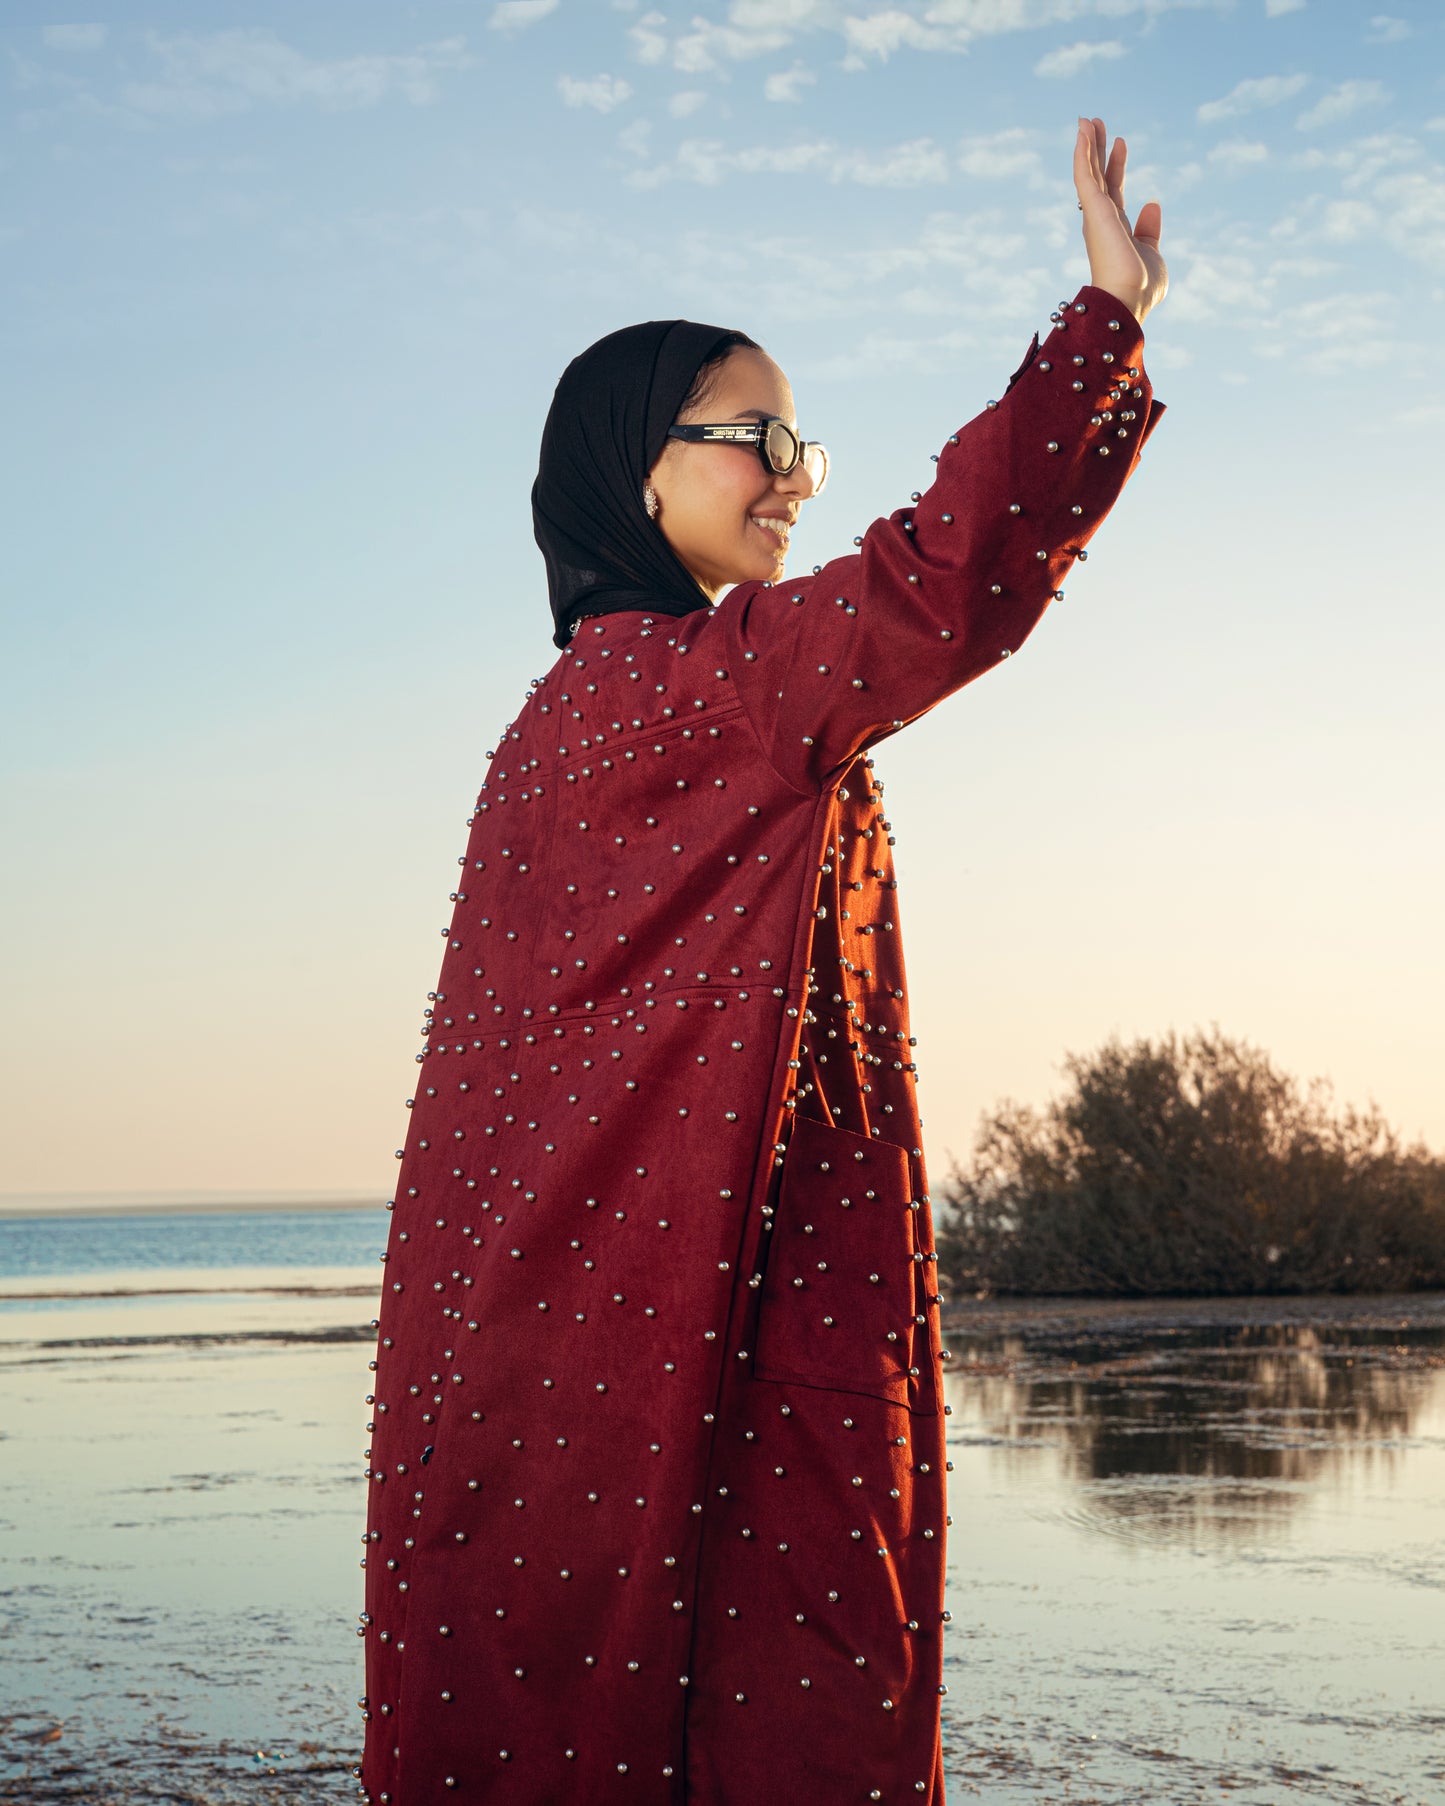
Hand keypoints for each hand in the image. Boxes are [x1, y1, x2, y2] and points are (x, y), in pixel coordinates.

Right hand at [1073, 116, 1166, 325]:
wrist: (1129, 299)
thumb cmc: (1140, 287)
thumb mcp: (1152, 252)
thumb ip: (1150, 230)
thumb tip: (1153, 204)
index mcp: (1115, 228)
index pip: (1114, 189)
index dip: (1117, 164)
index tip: (1120, 142)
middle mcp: (1101, 219)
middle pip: (1097, 175)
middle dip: (1096, 149)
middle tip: (1095, 122)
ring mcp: (1096, 214)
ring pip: (1088, 171)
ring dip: (1086, 144)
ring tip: (1086, 119)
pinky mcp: (1093, 210)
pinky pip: (1084, 176)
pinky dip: (1081, 153)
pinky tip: (1082, 132)